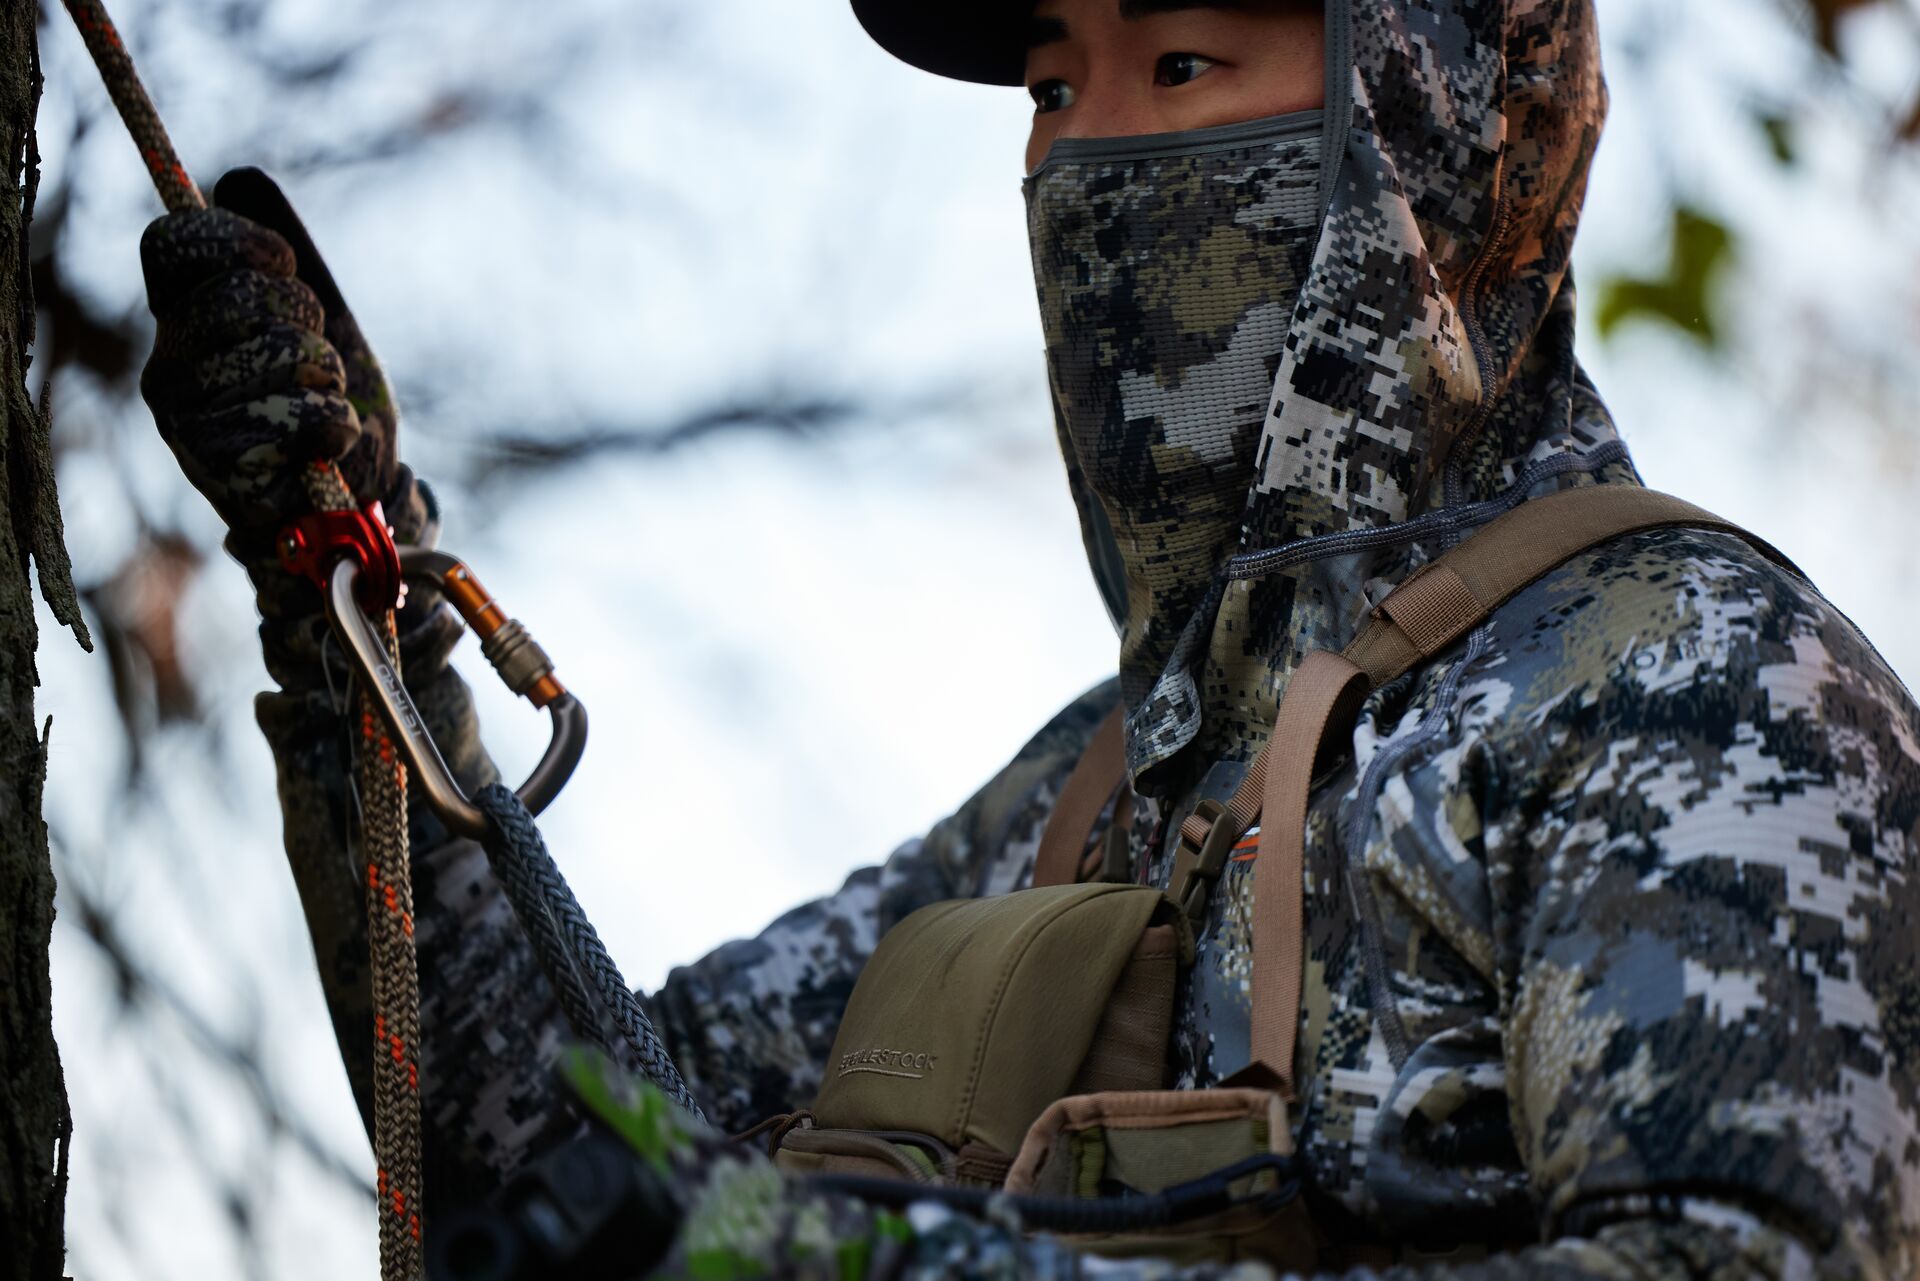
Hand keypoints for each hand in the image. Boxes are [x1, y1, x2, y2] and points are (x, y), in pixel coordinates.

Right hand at [140, 168, 431, 687]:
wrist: (355, 507)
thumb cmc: (334, 408)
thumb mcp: (321, 316)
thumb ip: (281, 249)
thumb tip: (241, 178)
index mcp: (183, 319)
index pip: (176, 241)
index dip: (242, 243)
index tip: (286, 268)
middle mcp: (168, 366)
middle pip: (244, 291)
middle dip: (306, 320)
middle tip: (312, 364)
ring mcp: (188, 420)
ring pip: (282, 351)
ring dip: (326, 378)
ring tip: (321, 407)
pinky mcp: (221, 469)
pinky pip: (299, 415)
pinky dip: (334, 425)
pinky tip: (326, 444)